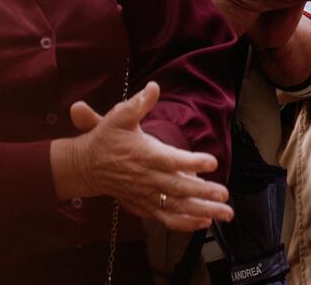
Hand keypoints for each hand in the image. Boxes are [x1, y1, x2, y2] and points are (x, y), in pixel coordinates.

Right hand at [50, 82, 233, 232]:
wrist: (85, 166)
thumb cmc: (106, 139)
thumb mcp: (119, 117)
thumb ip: (138, 104)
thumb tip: (153, 87)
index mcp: (145, 155)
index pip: (171, 160)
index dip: (192, 162)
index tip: (213, 162)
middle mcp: (147, 178)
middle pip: (178, 188)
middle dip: (204, 193)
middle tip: (225, 195)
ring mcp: (146, 194)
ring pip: (176, 206)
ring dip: (201, 211)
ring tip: (225, 213)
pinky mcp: (143, 204)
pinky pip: (165, 217)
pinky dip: (183, 222)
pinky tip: (204, 223)